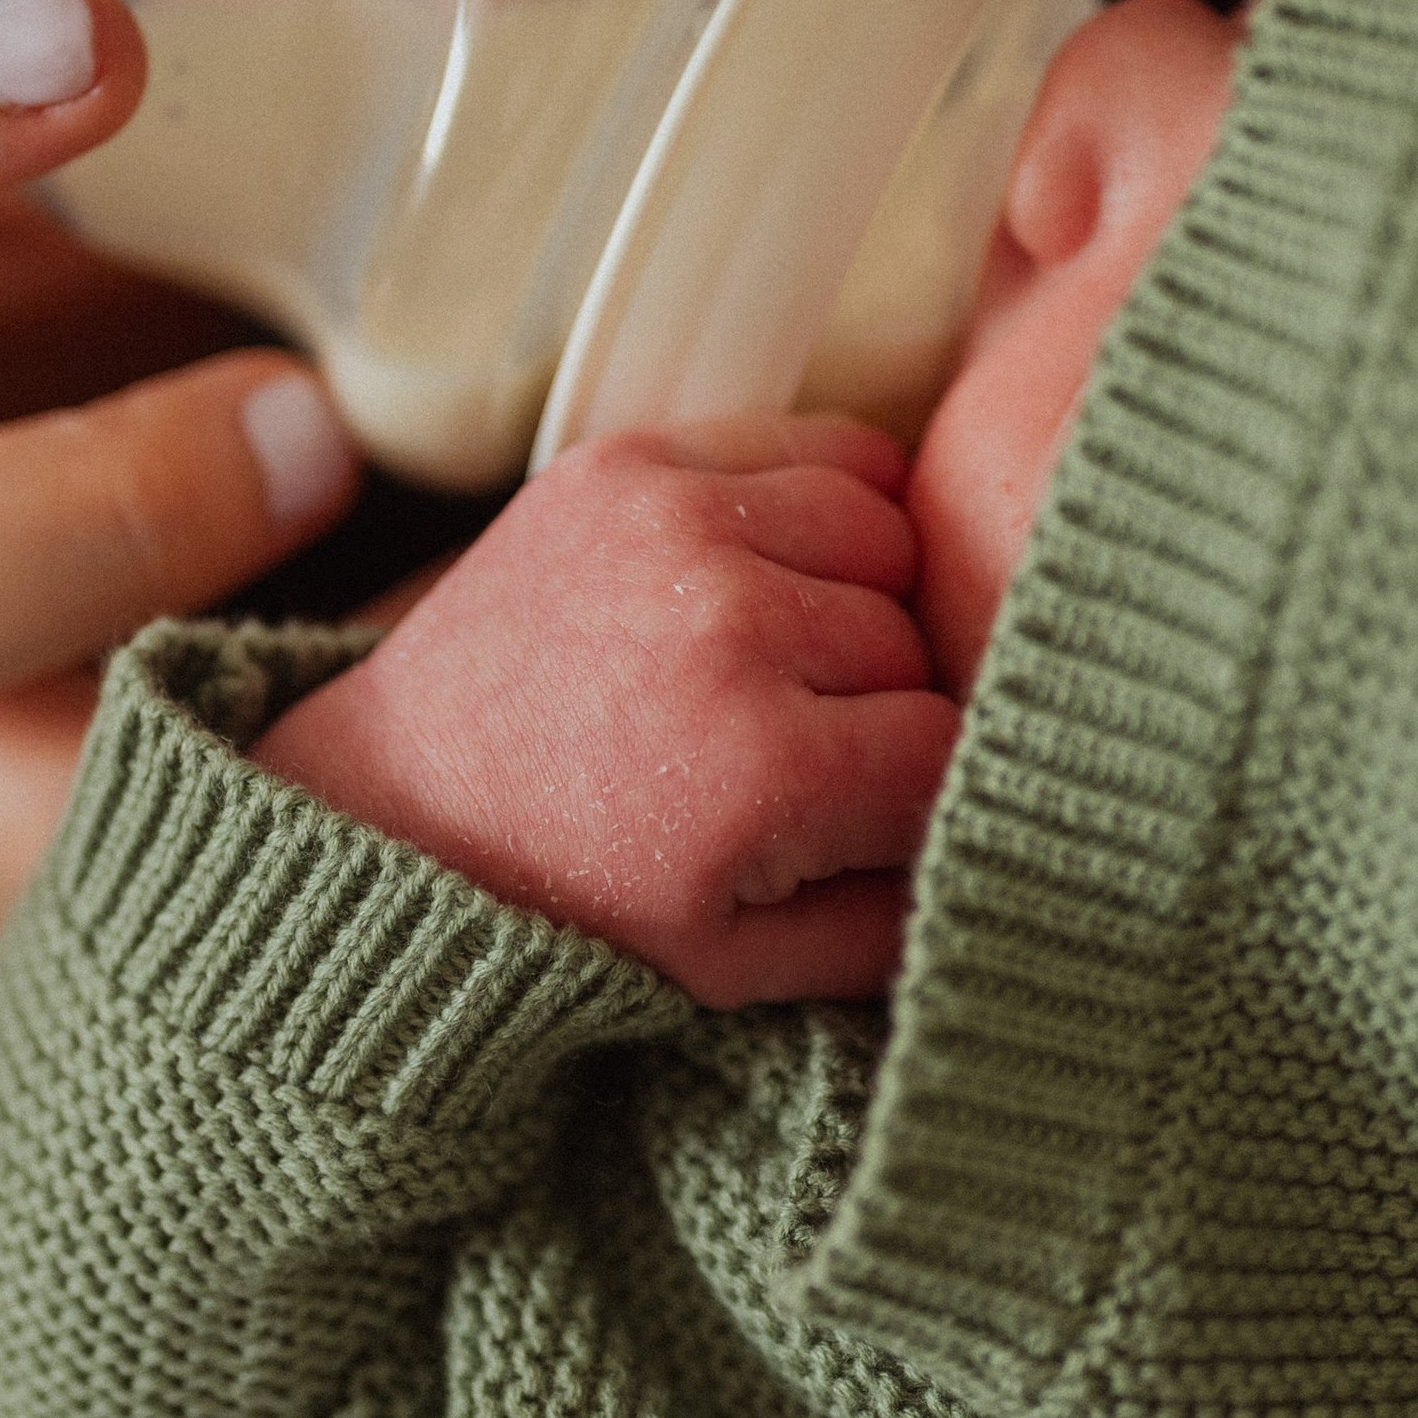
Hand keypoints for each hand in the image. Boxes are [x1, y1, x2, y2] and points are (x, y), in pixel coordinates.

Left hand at [252, 415, 960, 1003]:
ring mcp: (671, 524)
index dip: (925, 800)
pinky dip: (830, 507)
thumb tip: (1015, 859)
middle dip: (891, 705)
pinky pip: (821, 447)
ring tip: (800, 666)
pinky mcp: (631, 459)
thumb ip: (898, 926)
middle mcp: (723, 626)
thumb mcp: (741, 969)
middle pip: (923, 641)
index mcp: (757, 768)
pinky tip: (784, 578)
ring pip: (891, 531)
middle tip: (817, 756)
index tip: (872, 825)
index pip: (949, 754)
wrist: (401, 809)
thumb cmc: (574, 899)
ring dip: (869, 599)